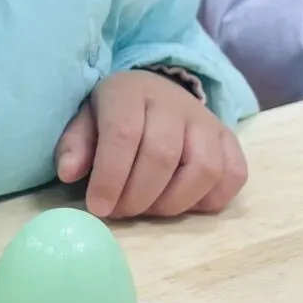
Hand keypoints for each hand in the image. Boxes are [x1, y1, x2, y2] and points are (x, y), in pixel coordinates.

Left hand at [55, 71, 247, 219]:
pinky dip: (209, 200)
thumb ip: (75, 144)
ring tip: (149, 208)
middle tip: (120, 211)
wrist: (155, 92)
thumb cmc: (116, 114)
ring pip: (204, 169)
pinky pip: (233, 176)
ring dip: (173, 202)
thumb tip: (69, 172)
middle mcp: (174, 102)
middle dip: (137, 196)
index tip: (99, 207)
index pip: (124, 134)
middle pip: (162, 155)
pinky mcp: (229, 140)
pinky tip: (182, 201)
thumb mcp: (86, 119)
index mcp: (131, 91)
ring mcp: (207, 121)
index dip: (110, 177)